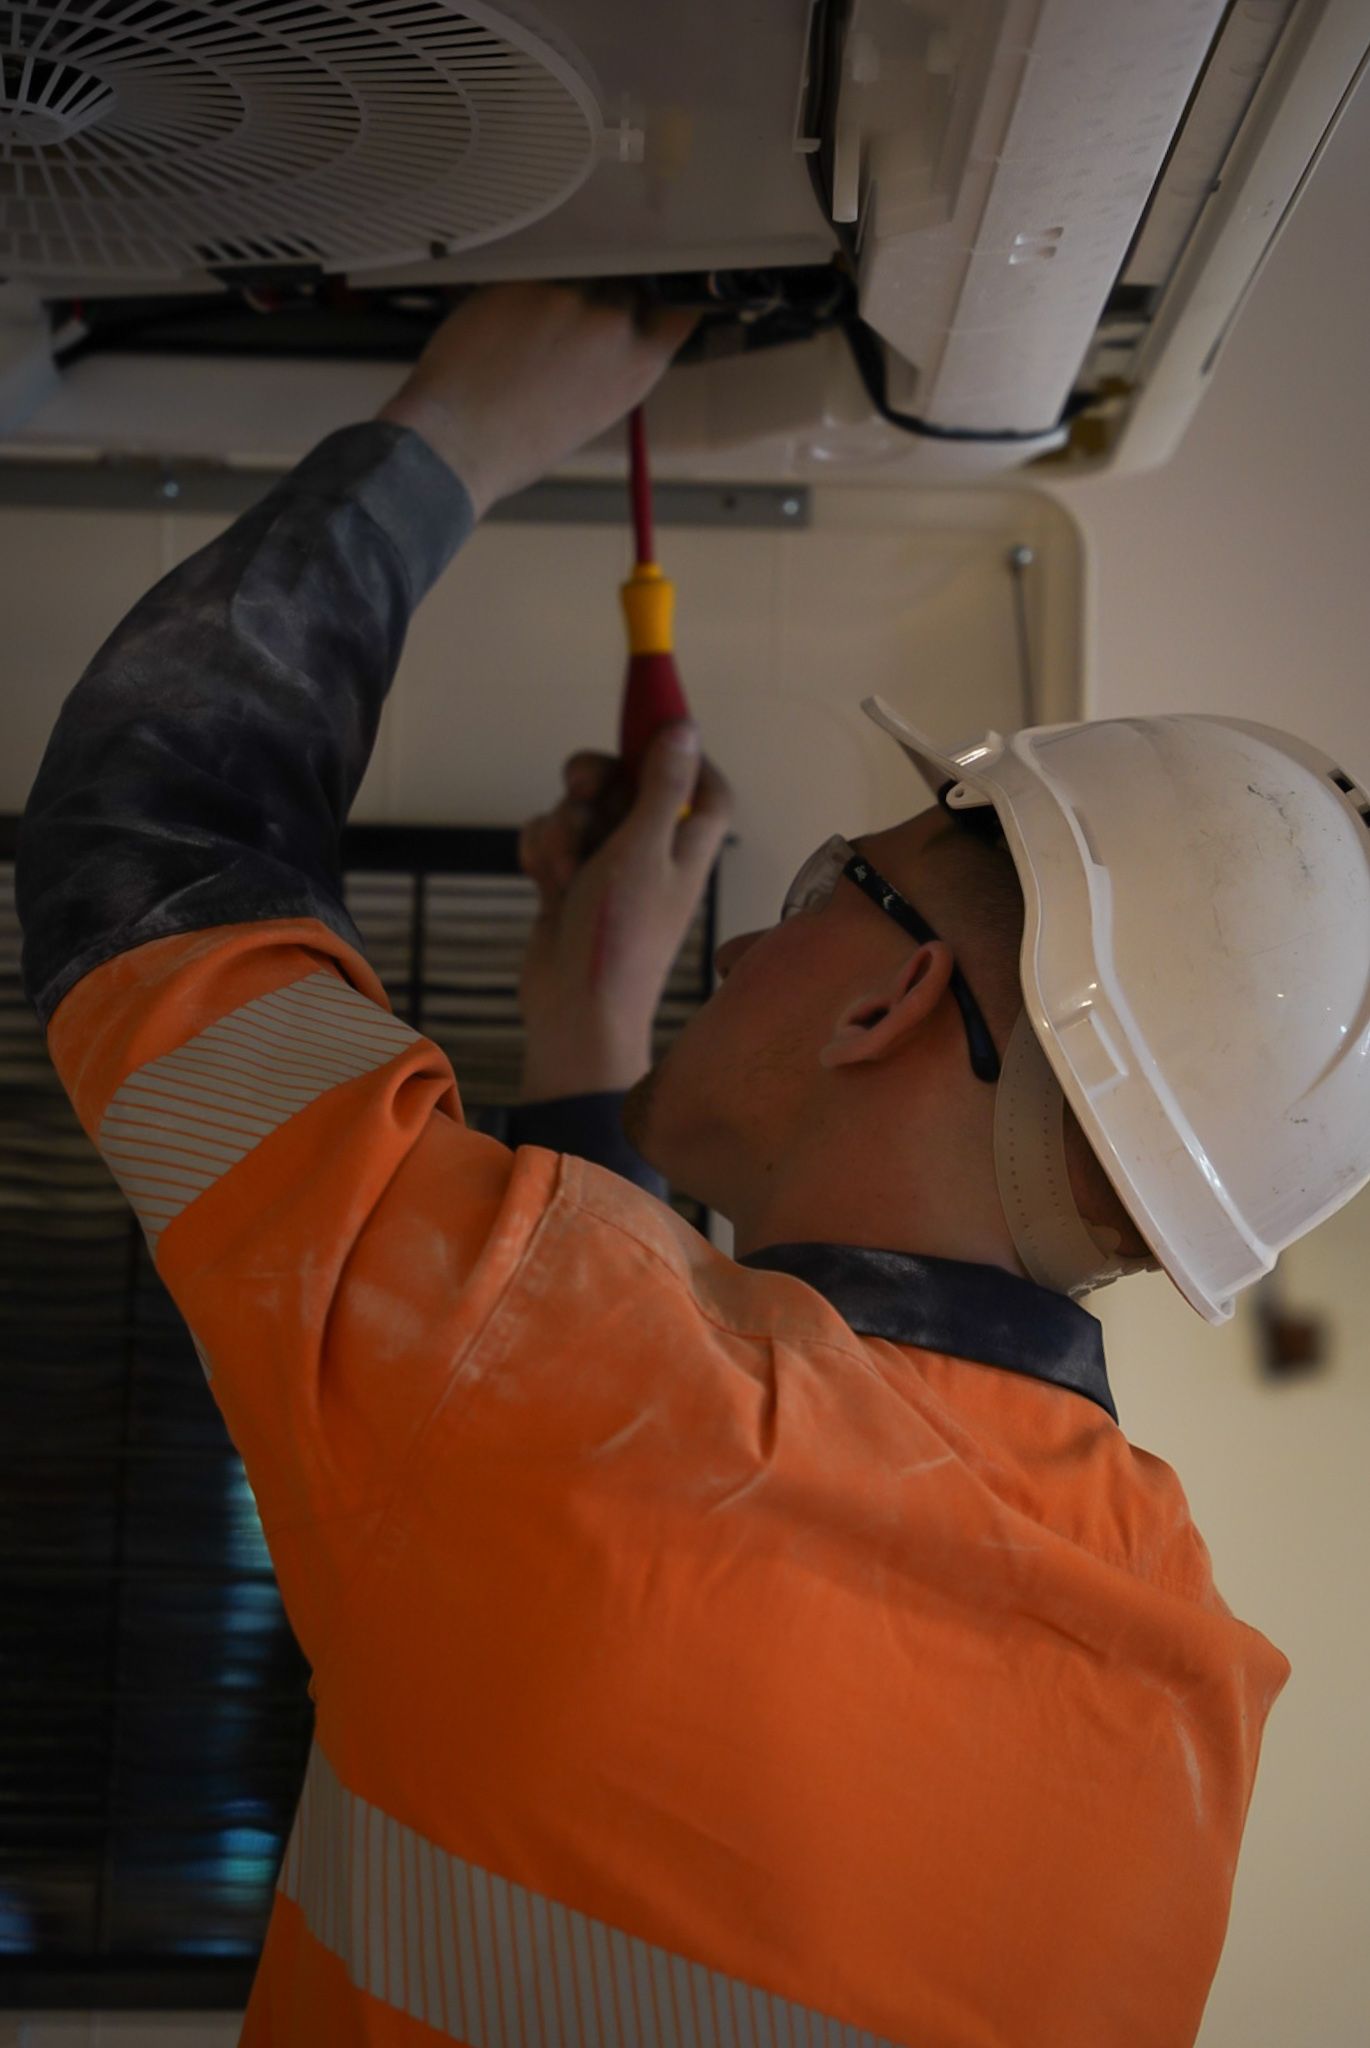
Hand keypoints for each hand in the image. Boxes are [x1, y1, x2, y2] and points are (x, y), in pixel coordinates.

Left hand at [376, 282, 696, 516]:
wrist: (458, 440)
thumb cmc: (516, 443)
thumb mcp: (589, 413)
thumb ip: (613, 365)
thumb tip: (610, 329)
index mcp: (637, 368)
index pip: (681, 309)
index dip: (669, 294)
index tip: (658, 289)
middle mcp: (613, 325)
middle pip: (628, 277)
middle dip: (607, 285)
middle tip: (572, 304)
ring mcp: (570, 295)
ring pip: (582, 262)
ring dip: (565, 275)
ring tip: (533, 309)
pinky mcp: (528, 276)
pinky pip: (540, 258)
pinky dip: (528, 272)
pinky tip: (507, 304)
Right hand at [516, 724, 732, 1097]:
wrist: (575, 1009)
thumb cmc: (621, 935)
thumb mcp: (644, 850)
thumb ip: (662, 786)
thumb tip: (686, 729)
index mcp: (687, 845)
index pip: (705, 785)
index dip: (684, 753)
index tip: (651, 729)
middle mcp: (652, 852)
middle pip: (628, 784)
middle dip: (596, 779)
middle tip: (580, 782)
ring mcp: (609, 869)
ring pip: (581, 810)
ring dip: (564, 829)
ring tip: (566, 871)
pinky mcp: (571, 883)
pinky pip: (554, 840)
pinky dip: (544, 853)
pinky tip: (544, 884)